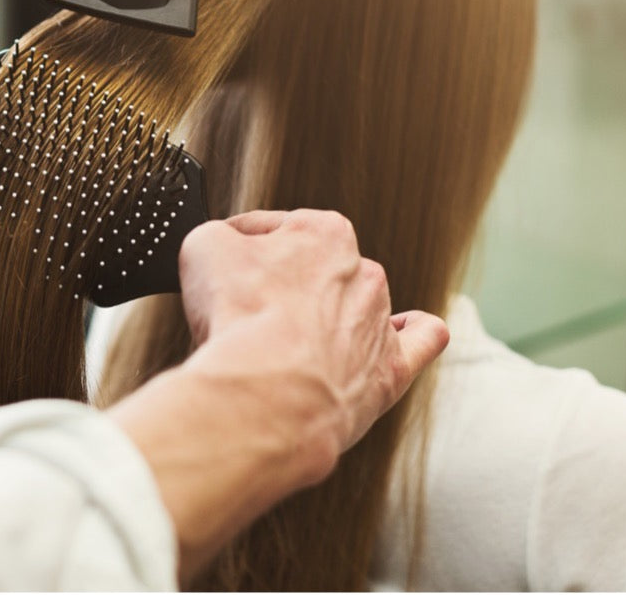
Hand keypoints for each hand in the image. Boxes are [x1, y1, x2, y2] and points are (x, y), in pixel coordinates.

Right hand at [177, 210, 448, 479]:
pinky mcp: (389, 373)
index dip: (237, 251)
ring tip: (284, 351)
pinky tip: (399, 335)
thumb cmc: (240, 317)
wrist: (268, 396)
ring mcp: (379, 324)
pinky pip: (420, 342)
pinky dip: (411, 336)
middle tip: (243, 317)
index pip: (273, 229)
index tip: (221, 272)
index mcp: (325, 232)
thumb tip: (224, 245)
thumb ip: (219, 235)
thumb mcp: (204, 247)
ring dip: (324, 321)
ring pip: (356, 308)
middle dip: (280, 290)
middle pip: (313, 273)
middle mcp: (363, 273)